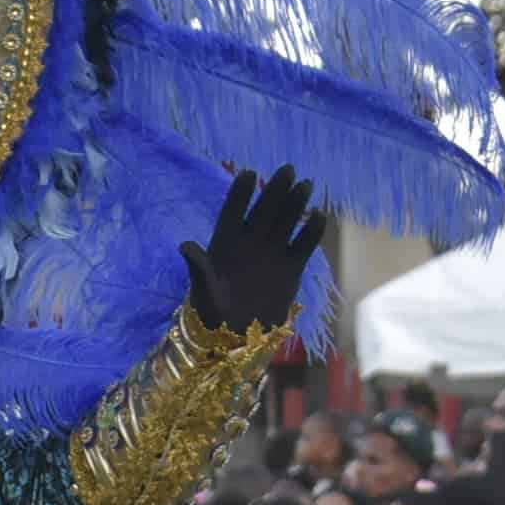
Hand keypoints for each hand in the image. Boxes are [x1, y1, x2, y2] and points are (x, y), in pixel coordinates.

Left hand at [181, 168, 325, 333]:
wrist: (237, 335)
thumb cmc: (212, 311)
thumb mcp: (203, 290)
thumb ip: (198, 268)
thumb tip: (185, 246)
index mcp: (225, 242)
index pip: (233, 211)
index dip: (241, 193)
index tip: (249, 175)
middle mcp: (250, 242)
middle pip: (264, 210)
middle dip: (275, 190)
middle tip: (287, 170)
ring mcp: (272, 252)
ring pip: (285, 222)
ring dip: (295, 204)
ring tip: (306, 185)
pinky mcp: (291, 267)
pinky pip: (303, 246)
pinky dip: (310, 233)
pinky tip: (319, 217)